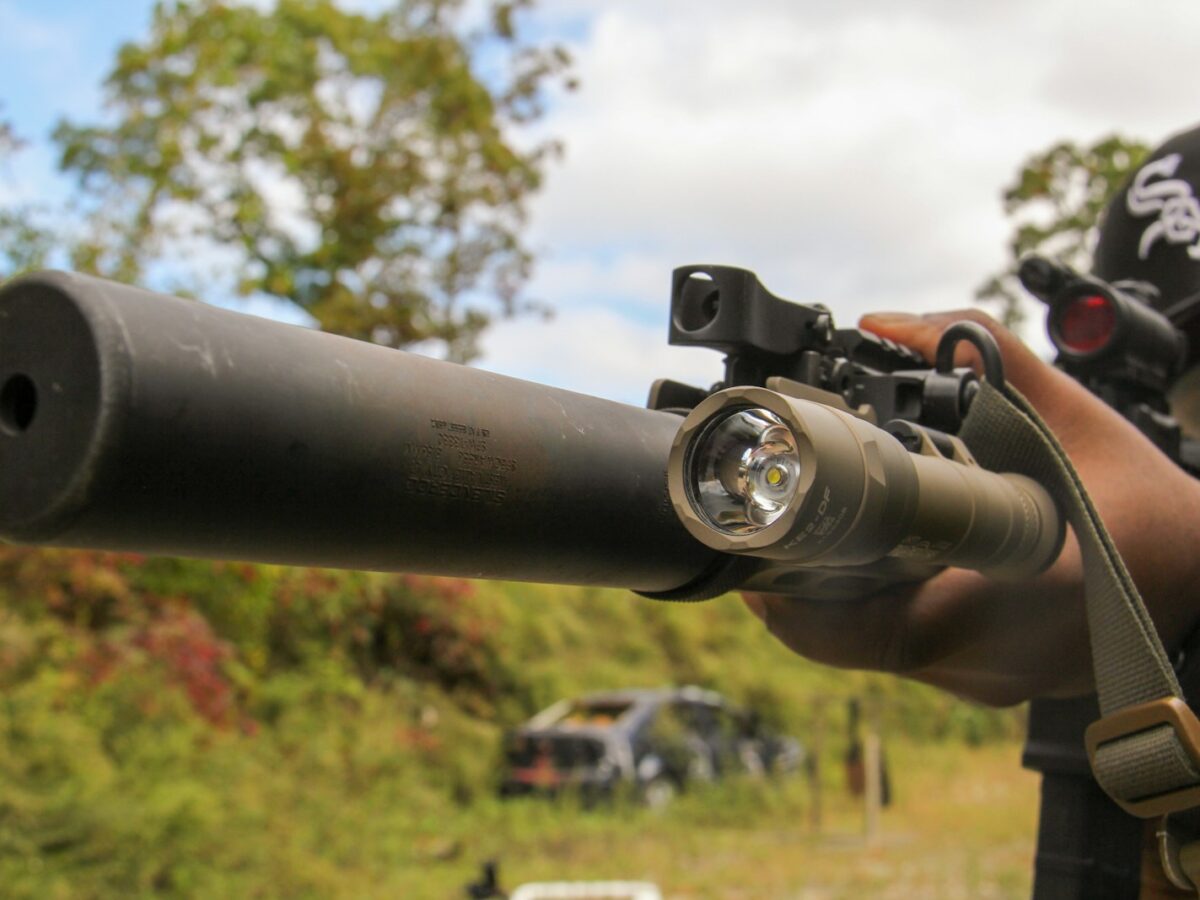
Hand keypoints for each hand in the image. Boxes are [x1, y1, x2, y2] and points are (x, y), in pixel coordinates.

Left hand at [743, 309, 1199, 704]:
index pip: (837, 626)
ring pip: (871, 651)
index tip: (744, 548)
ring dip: (835, 599)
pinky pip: (907, 654)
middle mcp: (976, 661)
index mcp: (984, 602)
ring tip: (820, 536)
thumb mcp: (1065, 416)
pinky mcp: (993, 686)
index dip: (773, 590)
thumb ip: (982, 356)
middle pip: (839, 639)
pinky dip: (881, 611)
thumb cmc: (1141, 503)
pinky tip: (883, 564)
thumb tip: (888, 323)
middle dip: (795, 584)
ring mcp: (984, 684)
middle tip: (770, 527)